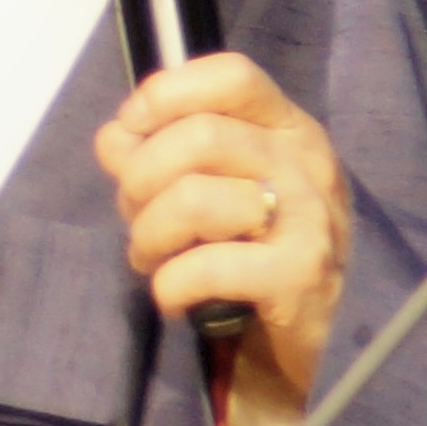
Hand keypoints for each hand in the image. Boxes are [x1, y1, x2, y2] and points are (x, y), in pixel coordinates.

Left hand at [94, 52, 350, 401]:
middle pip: (200, 135)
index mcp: (289, 131)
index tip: (130, 128)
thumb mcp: (206, 193)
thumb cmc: (248, 256)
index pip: (233, 75)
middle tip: (134, 216)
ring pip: (194, 197)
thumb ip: (156, 156)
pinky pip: (207, 265)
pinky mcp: (302, 276)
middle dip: (141, 178)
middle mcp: (308, 164)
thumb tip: (114, 138)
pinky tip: (173, 297)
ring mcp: (312, 219)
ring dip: (148, 234)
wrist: (302, 350)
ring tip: (150, 258)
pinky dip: (169, 284)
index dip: (167, 93)